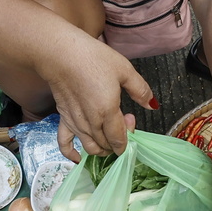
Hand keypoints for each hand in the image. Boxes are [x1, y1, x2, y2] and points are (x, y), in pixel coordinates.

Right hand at [41, 37, 153, 159]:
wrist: (59, 53)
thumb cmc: (92, 58)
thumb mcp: (124, 70)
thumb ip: (140, 90)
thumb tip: (153, 105)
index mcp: (107, 112)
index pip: (120, 140)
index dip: (129, 137)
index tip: (130, 119)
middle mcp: (91, 123)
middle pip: (107, 145)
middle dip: (118, 140)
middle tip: (121, 120)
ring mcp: (76, 123)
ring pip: (91, 148)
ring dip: (103, 148)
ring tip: (108, 134)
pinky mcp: (63, 119)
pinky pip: (64, 144)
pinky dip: (72, 154)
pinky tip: (79, 158)